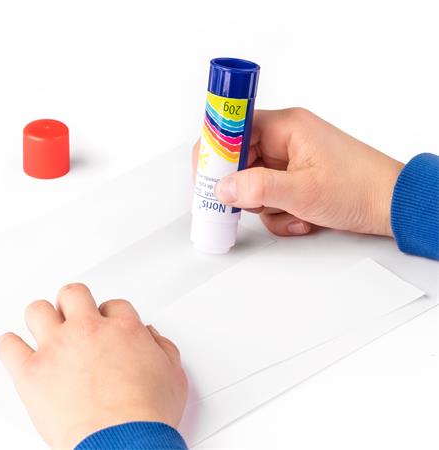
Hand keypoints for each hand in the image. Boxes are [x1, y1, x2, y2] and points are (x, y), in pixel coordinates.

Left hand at [0, 283, 187, 449]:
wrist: (123, 443)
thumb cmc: (146, 414)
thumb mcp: (174, 374)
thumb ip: (163, 348)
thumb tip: (152, 337)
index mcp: (124, 328)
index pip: (114, 304)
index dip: (111, 313)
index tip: (108, 323)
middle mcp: (89, 330)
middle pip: (74, 294)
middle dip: (75, 301)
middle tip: (75, 312)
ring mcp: (58, 348)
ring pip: (38, 310)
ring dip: (42, 317)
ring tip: (46, 327)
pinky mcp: (32, 372)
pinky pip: (8, 346)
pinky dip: (11, 345)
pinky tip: (18, 350)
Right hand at [193, 108, 403, 236]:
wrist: (391, 204)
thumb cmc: (360, 187)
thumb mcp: (303, 190)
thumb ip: (258, 188)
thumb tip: (223, 188)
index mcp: (286, 127)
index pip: (233, 129)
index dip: (215, 152)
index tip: (207, 177)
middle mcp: (285, 140)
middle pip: (240, 161)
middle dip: (245, 189)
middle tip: (251, 204)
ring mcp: (290, 161)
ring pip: (254, 183)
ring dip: (266, 206)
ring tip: (292, 213)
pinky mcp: (295, 179)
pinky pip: (270, 196)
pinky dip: (279, 212)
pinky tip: (300, 219)